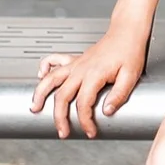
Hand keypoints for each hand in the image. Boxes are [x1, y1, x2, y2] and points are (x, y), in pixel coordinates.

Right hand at [31, 31, 147, 138]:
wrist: (126, 32)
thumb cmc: (129, 52)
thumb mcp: (131, 75)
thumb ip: (119, 94)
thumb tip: (107, 111)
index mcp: (94, 74)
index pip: (83, 103)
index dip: (85, 121)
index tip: (90, 132)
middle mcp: (80, 69)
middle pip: (62, 96)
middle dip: (59, 117)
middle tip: (63, 132)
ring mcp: (76, 64)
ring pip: (51, 79)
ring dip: (40, 94)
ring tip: (34, 107)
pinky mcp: (75, 59)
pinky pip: (54, 60)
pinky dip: (44, 68)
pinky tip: (41, 76)